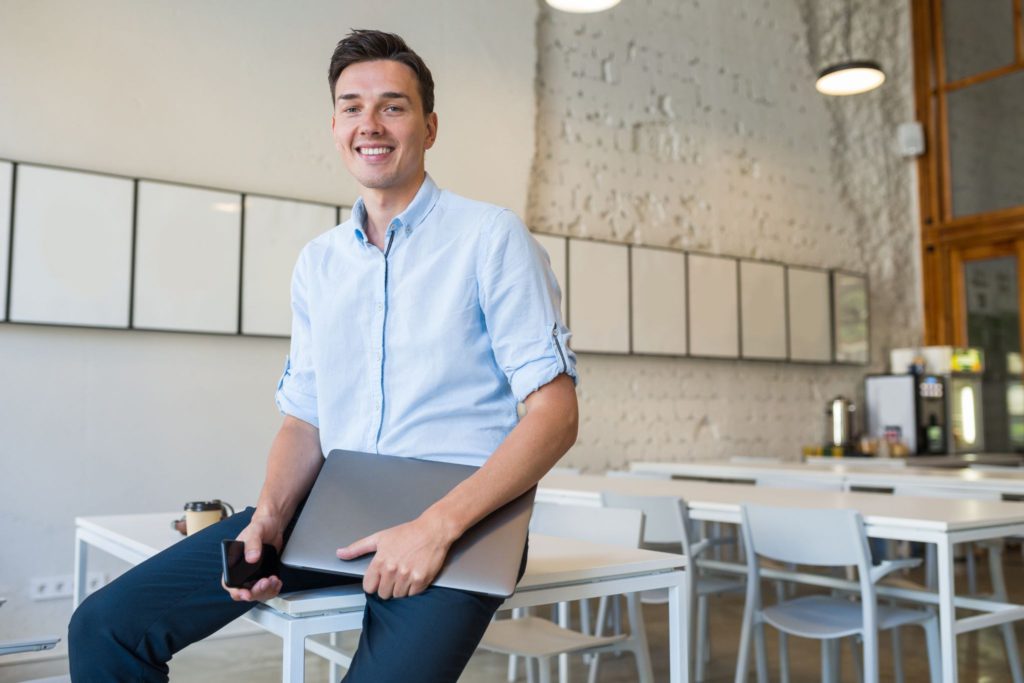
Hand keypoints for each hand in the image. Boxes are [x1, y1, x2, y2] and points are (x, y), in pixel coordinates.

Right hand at [222, 512, 284, 602]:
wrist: (273, 525)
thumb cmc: (260, 525)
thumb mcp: (255, 531)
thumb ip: (252, 544)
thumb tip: (251, 558)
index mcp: (233, 561)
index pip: (228, 583)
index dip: (236, 591)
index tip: (246, 594)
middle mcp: (241, 570)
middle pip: (243, 592)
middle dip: (256, 591)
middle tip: (265, 582)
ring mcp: (252, 574)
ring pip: (256, 593)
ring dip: (265, 591)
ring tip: (274, 580)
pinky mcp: (262, 575)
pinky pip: (265, 589)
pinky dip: (272, 589)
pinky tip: (276, 582)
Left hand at [337, 512, 454, 598]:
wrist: (433, 530)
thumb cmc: (407, 533)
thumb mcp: (379, 537)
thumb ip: (358, 548)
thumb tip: (340, 553)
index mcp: (380, 561)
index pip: (369, 587)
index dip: (374, 583)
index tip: (380, 577)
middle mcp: (392, 570)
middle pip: (383, 594)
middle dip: (387, 586)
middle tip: (395, 574)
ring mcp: (407, 576)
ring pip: (397, 596)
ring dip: (401, 588)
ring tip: (406, 573)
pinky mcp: (421, 580)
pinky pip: (412, 594)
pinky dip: (413, 588)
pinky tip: (415, 575)